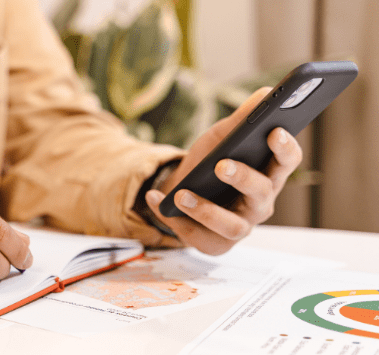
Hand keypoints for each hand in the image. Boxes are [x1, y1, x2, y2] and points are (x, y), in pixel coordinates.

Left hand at [145, 87, 302, 254]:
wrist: (184, 191)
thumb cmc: (211, 162)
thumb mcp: (221, 138)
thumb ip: (242, 119)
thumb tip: (264, 92)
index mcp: (269, 173)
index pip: (288, 161)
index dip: (285, 148)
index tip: (275, 130)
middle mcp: (260, 203)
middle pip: (261, 193)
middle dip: (242, 178)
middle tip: (221, 164)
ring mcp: (240, 227)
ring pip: (232, 226)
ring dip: (205, 210)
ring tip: (181, 194)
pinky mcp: (216, 244)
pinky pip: (197, 237)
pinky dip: (173, 219)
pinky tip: (156, 199)